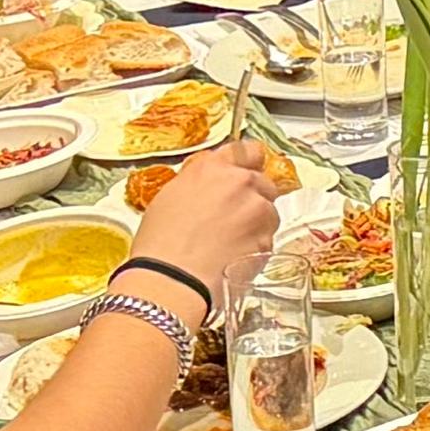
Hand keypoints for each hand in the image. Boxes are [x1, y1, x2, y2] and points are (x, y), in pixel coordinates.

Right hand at [123, 144, 278, 308]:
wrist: (171, 280)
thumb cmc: (159, 244)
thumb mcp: (170, 197)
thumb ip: (199, 182)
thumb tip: (211, 185)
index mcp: (213, 167)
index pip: (248, 150)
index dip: (249, 163)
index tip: (247, 172)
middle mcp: (240, 182)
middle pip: (262, 182)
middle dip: (253, 197)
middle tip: (232, 219)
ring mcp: (258, 209)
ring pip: (269, 211)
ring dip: (257, 223)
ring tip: (230, 243)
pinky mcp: (268, 238)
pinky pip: (268, 238)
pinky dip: (257, 246)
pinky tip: (235, 258)